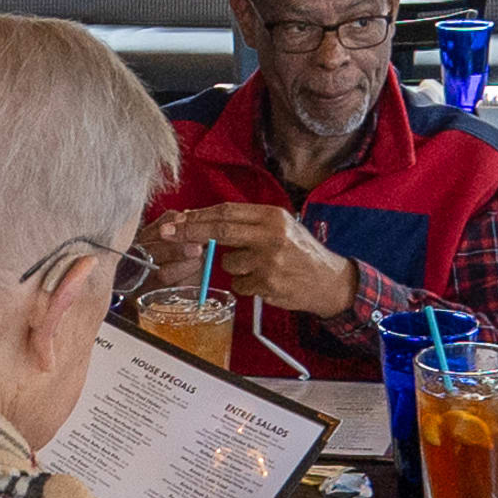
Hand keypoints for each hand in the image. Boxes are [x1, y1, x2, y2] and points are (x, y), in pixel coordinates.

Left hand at [139, 200, 357, 321]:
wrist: (329, 281)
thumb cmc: (300, 251)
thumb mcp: (280, 226)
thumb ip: (246, 222)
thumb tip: (202, 219)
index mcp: (272, 216)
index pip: (226, 211)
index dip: (198, 215)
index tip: (177, 219)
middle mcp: (271, 236)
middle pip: (220, 230)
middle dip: (190, 232)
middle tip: (168, 233)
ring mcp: (270, 262)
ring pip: (229, 263)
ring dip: (233, 266)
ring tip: (258, 266)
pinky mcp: (269, 285)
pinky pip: (240, 285)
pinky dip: (245, 284)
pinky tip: (265, 281)